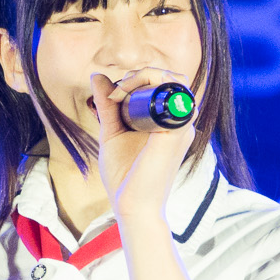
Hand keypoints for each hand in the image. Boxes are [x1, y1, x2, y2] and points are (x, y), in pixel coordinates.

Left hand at [90, 69, 197, 226]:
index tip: (113, 94)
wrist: (132, 206)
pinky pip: (170, 93)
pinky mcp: (176, 132)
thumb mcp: (113, 132)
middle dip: (142, 73)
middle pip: (172, 78)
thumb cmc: (125, 176)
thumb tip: (98, 76)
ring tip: (119, 92)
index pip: (165, 85)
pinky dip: (146, 84)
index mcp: (169, 124)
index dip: (139, 78)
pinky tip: (123, 94)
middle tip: (116, 91)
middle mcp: (180, 123)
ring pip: (173, 80)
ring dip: (143, 76)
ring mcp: (181, 126)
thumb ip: (108, 106)